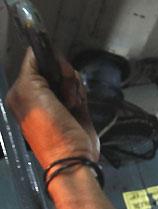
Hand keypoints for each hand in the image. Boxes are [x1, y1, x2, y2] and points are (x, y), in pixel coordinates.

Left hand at [6, 49, 98, 168]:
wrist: (71, 156)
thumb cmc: (48, 129)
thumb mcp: (29, 91)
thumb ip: (31, 66)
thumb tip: (39, 50)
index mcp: (23, 90)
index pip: (37, 60)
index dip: (49, 62)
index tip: (55, 73)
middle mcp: (40, 94)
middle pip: (56, 67)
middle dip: (64, 76)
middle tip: (64, 95)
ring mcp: (59, 101)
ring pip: (71, 77)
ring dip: (74, 88)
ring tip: (71, 105)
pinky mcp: (76, 109)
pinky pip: (81, 90)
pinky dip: (82, 95)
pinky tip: (78, 108)